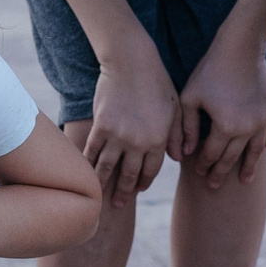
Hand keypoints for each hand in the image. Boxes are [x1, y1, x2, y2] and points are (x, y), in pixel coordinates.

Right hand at [85, 46, 178, 205]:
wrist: (131, 62)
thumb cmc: (157, 82)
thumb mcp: (176, 108)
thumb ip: (179, 135)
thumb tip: (179, 158)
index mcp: (158, 140)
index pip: (150, 170)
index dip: (143, 182)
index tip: (138, 190)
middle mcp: (138, 142)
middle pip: (128, 174)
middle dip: (123, 192)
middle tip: (118, 204)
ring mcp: (117, 135)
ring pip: (108, 167)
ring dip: (103, 183)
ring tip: (98, 194)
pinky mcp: (101, 126)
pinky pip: (92, 150)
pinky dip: (88, 163)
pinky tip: (85, 171)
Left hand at [177, 37, 265, 188]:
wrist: (240, 47)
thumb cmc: (210, 70)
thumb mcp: (190, 97)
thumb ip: (188, 127)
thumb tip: (186, 154)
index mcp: (225, 127)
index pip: (212, 154)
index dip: (204, 165)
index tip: (198, 174)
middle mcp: (247, 128)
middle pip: (232, 157)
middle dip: (221, 172)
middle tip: (214, 185)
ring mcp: (263, 120)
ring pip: (255, 150)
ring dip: (249, 167)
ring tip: (245, 181)